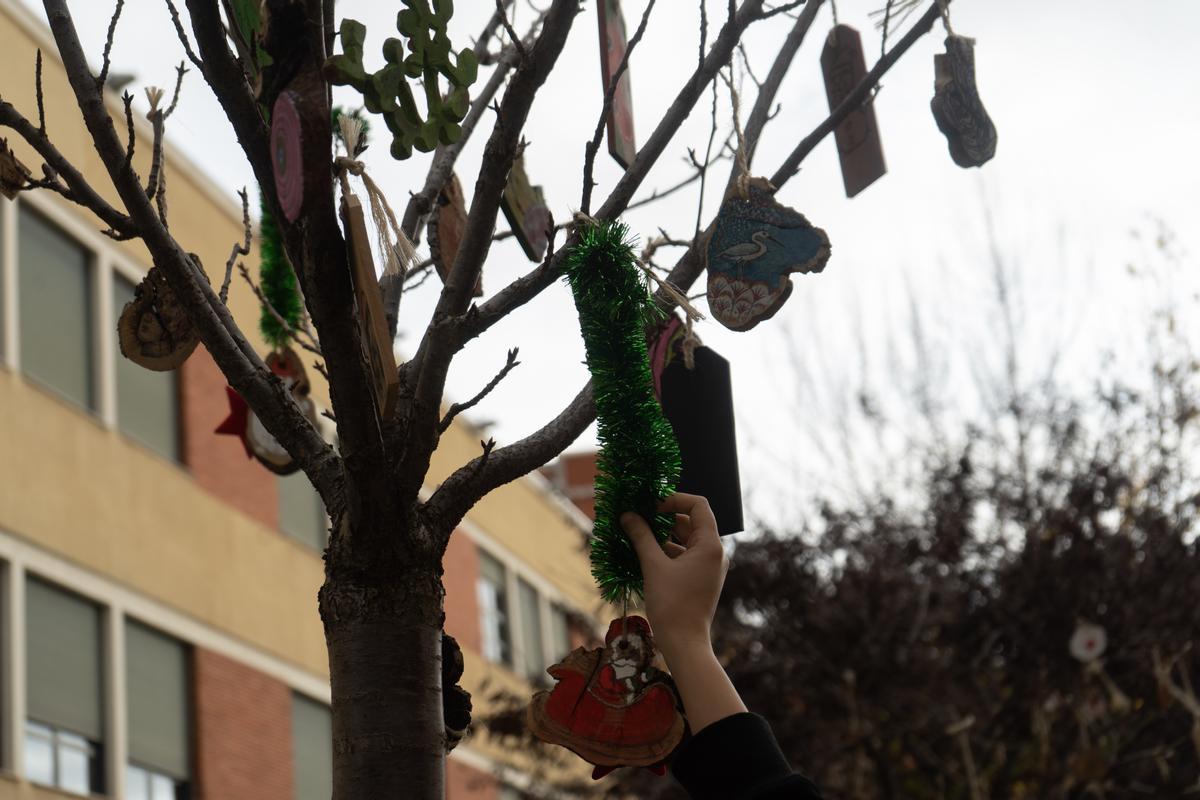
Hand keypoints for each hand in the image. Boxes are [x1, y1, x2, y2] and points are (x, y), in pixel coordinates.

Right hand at [620, 493, 726, 658]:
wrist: (684, 644)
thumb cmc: (671, 604)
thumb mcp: (653, 566)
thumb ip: (641, 536)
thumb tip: (628, 515)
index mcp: (710, 545)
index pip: (698, 505)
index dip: (674, 499)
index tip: (651, 506)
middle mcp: (714, 553)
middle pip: (691, 522)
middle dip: (664, 518)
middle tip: (639, 517)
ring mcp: (709, 567)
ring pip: (686, 540)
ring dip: (663, 535)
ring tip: (637, 534)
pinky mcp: (701, 579)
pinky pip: (685, 556)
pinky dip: (667, 552)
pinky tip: (644, 555)